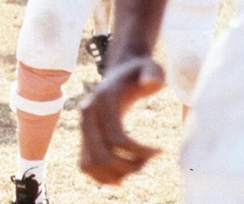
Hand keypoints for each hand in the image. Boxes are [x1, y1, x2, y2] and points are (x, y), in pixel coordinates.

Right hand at [79, 55, 165, 184]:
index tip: (160, 151)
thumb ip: (152, 74)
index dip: (140, 152)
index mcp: (102, 100)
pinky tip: (123, 175)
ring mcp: (83, 126)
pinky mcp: (84, 135)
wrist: (120, 71)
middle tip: (149, 161)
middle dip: (128, 166)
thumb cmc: (140, 71)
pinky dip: (101, 175)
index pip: (117, 138)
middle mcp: (87, 114)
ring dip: (115, 174)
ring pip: (89, 164)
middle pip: (101, 156)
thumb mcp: (151, 67)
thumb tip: (150, 83)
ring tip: (136, 167)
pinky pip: (85, 164)